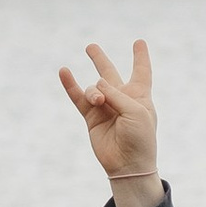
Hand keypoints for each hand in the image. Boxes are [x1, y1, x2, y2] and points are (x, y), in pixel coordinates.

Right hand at [59, 37, 160, 206]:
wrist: (128, 164)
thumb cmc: (140, 138)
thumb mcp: (135, 111)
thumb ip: (115, 94)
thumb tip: (95, 84)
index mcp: (139, 95)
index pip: (141, 71)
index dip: (140, 57)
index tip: (139, 42)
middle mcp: (121, 98)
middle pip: (109, 73)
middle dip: (99, 60)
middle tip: (90, 47)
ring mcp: (105, 107)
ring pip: (94, 88)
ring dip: (94, 92)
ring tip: (97, 101)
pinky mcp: (91, 117)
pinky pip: (78, 98)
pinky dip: (71, 85)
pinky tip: (64, 71)